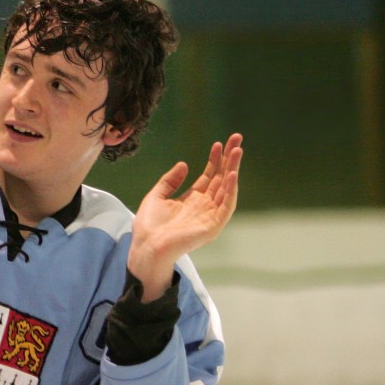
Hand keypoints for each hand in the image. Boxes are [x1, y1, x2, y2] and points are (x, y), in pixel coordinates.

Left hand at [128, 134, 242, 301]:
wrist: (147, 246)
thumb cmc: (149, 226)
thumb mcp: (156, 196)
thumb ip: (170, 180)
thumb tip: (184, 164)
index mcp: (191, 200)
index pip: (208, 176)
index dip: (214, 160)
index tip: (218, 144)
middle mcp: (204, 206)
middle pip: (220, 178)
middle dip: (229, 159)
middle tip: (236, 139)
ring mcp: (210, 215)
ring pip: (226, 188)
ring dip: (233, 169)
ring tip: (237, 151)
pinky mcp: (213, 225)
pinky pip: (226, 205)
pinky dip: (230, 190)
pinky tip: (232, 174)